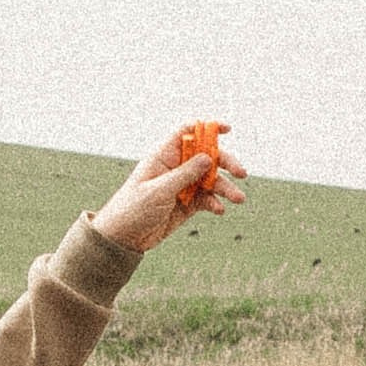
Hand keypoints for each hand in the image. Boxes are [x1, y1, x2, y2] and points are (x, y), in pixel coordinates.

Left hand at [91, 123, 248, 254]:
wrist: (123, 238)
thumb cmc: (133, 209)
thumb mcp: (159, 190)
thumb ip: (184, 174)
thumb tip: (207, 157)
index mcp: (163, 157)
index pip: (187, 133)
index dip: (207, 128)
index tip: (227, 129)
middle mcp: (175, 168)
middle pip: (206, 156)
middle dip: (226, 162)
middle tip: (241, 172)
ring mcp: (182, 186)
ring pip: (210, 180)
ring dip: (226, 187)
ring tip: (238, 199)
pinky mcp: (187, 204)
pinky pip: (207, 198)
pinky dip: (215, 203)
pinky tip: (218, 210)